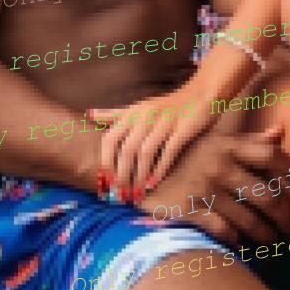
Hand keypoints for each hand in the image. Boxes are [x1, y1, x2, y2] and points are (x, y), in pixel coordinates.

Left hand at [89, 76, 210, 192]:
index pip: (110, 139)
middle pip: (126, 149)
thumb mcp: (138, 108)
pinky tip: (153, 183)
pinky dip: (160, 169)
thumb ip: (114, 114)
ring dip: (139, 176)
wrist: (201, 94)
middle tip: (120, 195)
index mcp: (131, 113)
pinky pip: (168, 151)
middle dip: (121, 175)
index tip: (104, 183)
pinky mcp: (183, 128)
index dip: (105, 162)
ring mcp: (164, 122)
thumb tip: (89, 114)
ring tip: (135, 194)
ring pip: (145, 152)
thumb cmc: (166, 106)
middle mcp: (145, 116)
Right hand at [136, 125, 289, 247]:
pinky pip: (224, 232)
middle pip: (268, 195)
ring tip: (272, 240)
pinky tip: (241, 245)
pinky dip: (236, 242)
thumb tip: (281, 132)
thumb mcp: (212, 141)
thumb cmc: (181, 157)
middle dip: (285, 216)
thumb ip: (248, 140)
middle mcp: (218, 165)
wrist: (134, 172)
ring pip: (249, 220)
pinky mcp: (188, 210)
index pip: (271, 155)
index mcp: (226, 144)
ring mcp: (203, 189)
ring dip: (266, 235)